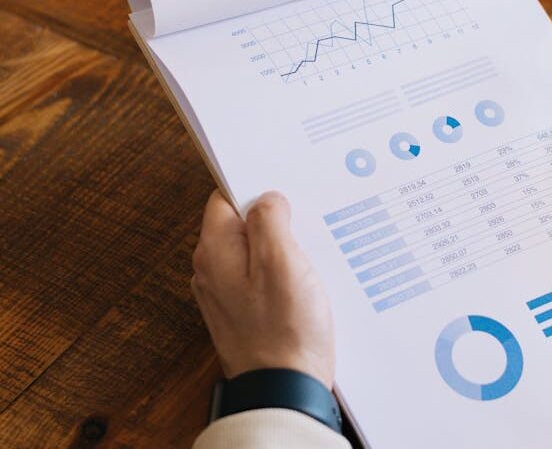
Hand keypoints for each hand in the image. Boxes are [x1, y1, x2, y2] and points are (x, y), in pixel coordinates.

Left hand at [191, 190, 335, 386]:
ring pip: (256, 251)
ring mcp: (228, 294)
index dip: (256, 189)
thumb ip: (270, 220)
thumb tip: (267, 199)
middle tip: (306, 225)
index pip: (226, 199)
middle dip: (275, 220)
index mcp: (215, 251)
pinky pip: (263, 278)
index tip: (285, 189)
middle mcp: (213, 271)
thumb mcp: (282, 262)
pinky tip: (307, 282)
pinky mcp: (246, 312)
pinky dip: (284, 274)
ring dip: (283, 248)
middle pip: (243, 225)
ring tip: (311, 255)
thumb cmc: (284, 330)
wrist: (284, 389)